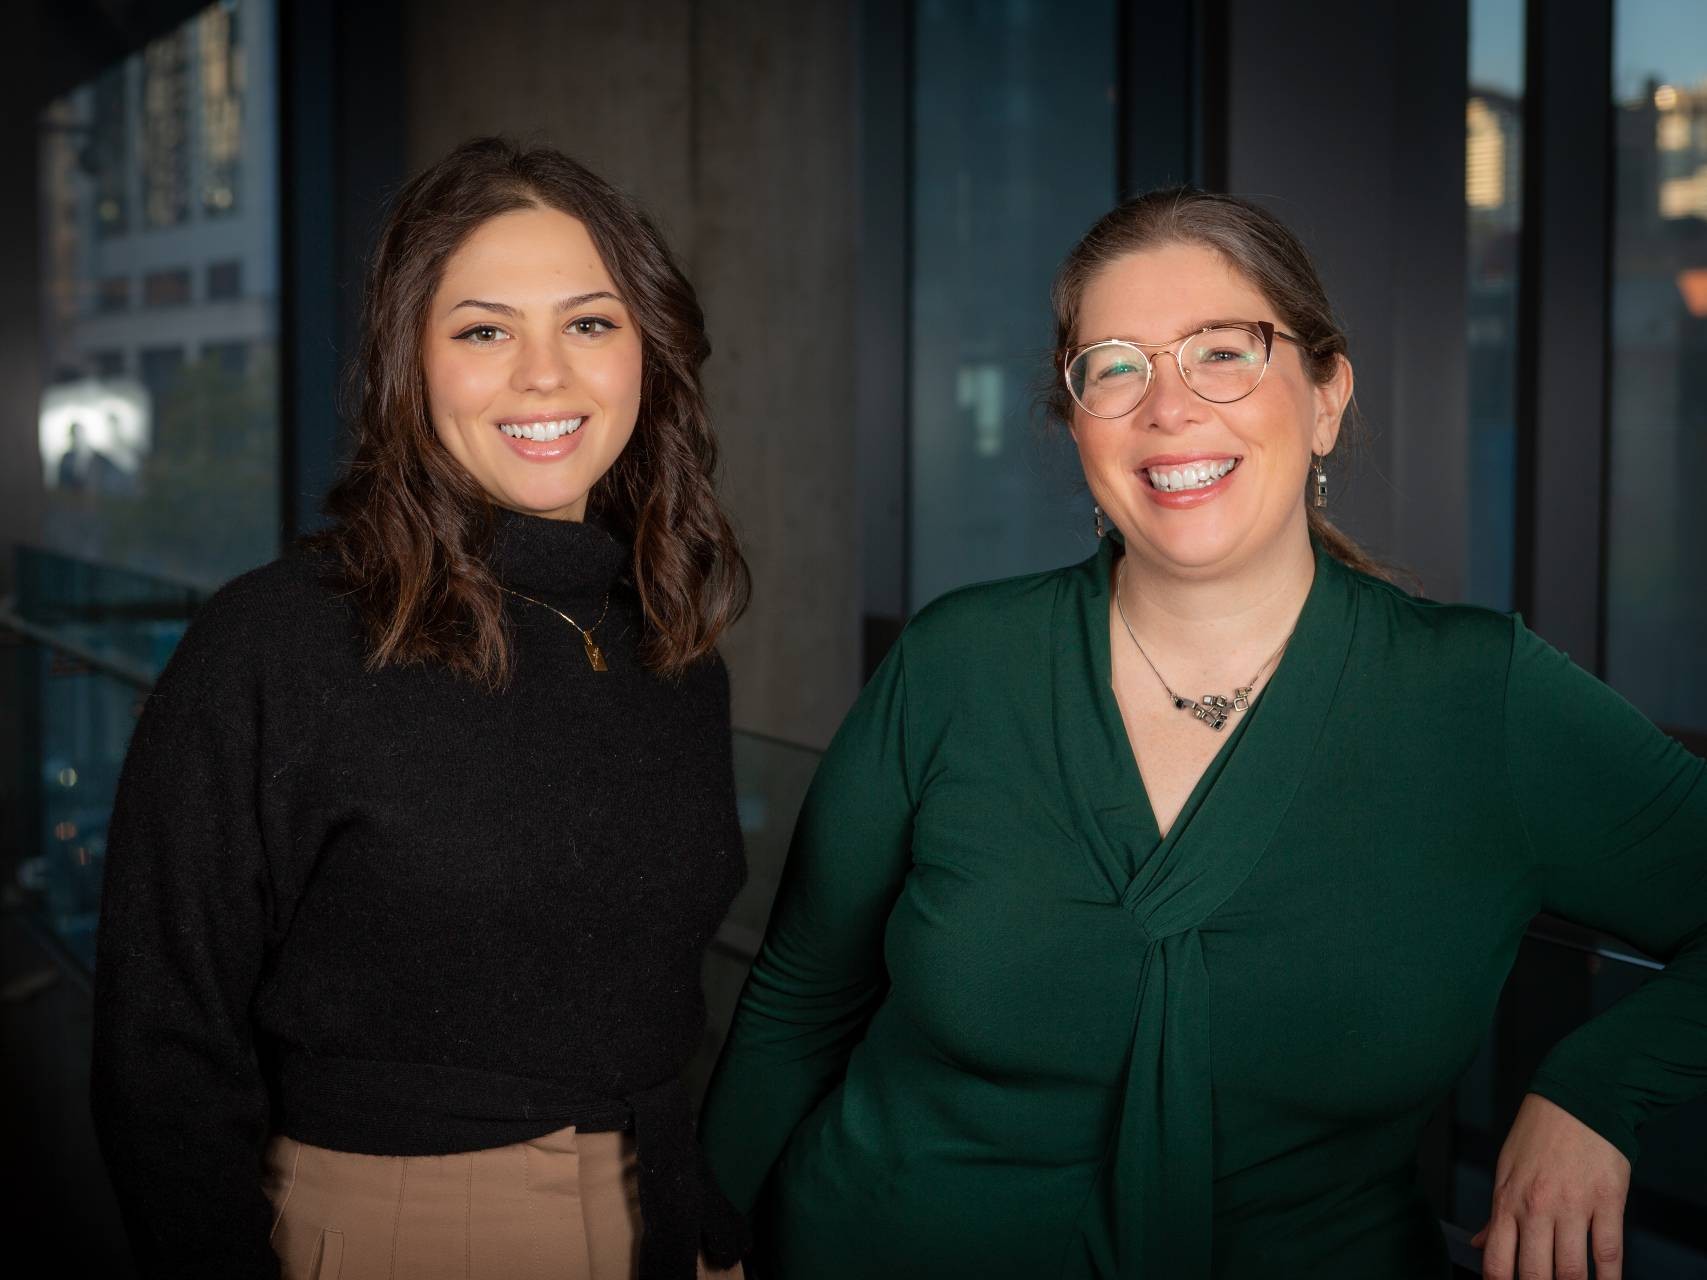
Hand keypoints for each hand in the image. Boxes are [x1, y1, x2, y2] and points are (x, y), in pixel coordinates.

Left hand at [1472, 1093, 1629, 1279]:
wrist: (1578, 1099)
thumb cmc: (1539, 1134)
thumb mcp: (1506, 1169)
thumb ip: (1497, 1214)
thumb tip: (1478, 1243)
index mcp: (1507, 1200)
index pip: (1497, 1261)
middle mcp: (1537, 1207)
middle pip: (1535, 1274)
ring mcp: (1573, 1206)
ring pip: (1572, 1271)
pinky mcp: (1607, 1202)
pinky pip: (1609, 1253)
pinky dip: (1610, 1279)